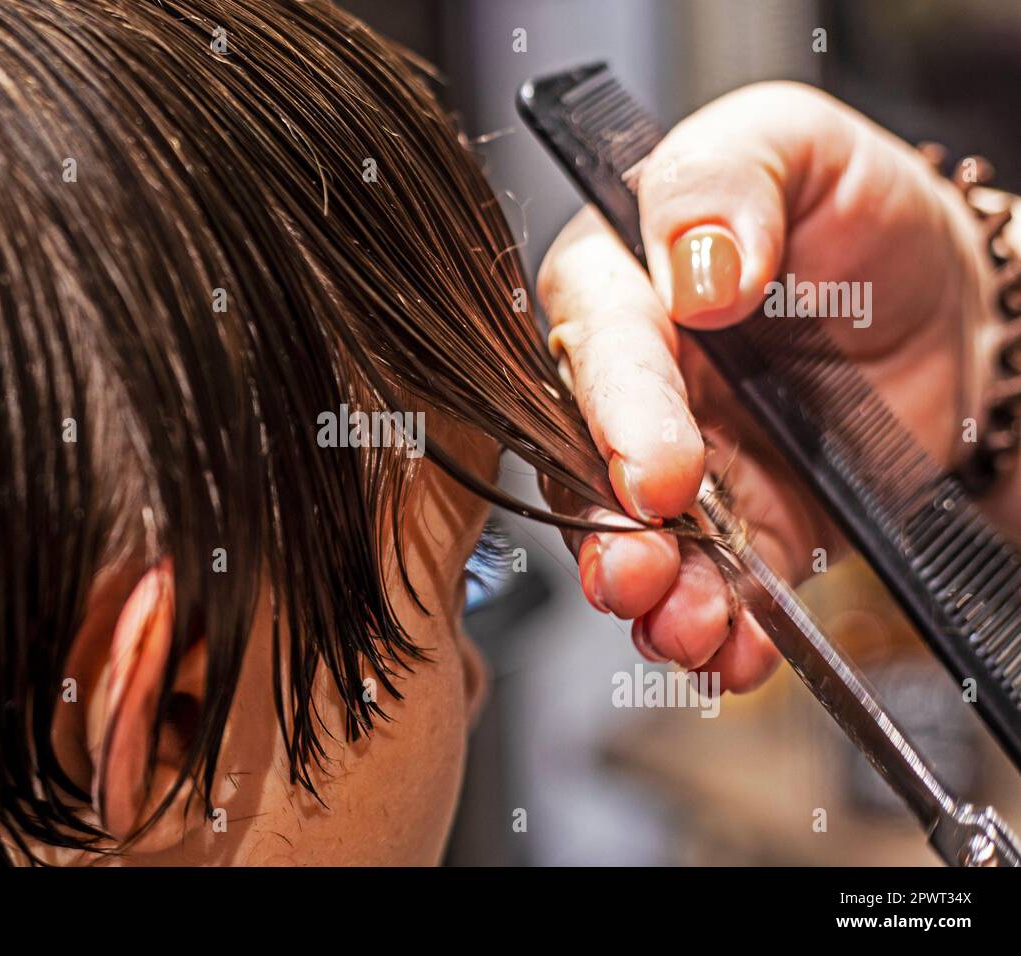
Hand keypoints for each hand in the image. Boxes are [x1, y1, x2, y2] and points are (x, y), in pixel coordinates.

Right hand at [536, 81, 1000, 691]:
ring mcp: (683, 464)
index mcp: (621, 282)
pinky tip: (736, 653)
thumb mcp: (795, 144)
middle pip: (588, 464)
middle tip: (641, 578)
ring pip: (640, 542)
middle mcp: (634, 383)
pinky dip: (724, 632)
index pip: (595, 344)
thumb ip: (727, 176)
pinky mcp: (738, 526)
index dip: (618, 414)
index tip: (658, 473)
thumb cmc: (855, 210)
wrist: (947, 303)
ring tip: (692, 629)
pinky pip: (718, 587)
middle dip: (611, 534)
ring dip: (659, 598)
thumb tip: (699, 273)